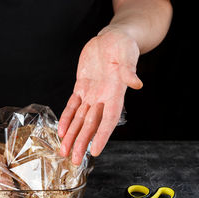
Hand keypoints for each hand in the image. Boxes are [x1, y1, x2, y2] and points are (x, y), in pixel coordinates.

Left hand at [58, 28, 142, 164]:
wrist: (112, 38)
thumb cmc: (123, 45)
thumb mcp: (127, 54)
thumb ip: (129, 70)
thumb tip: (136, 83)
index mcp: (115, 93)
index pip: (108, 119)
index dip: (102, 136)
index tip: (95, 151)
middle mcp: (102, 98)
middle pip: (91, 125)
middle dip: (82, 142)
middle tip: (74, 160)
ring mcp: (91, 94)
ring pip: (80, 119)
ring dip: (72, 135)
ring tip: (64, 150)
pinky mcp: (81, 87)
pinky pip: (72, 106)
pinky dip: (67, 118)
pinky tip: (61, 131)